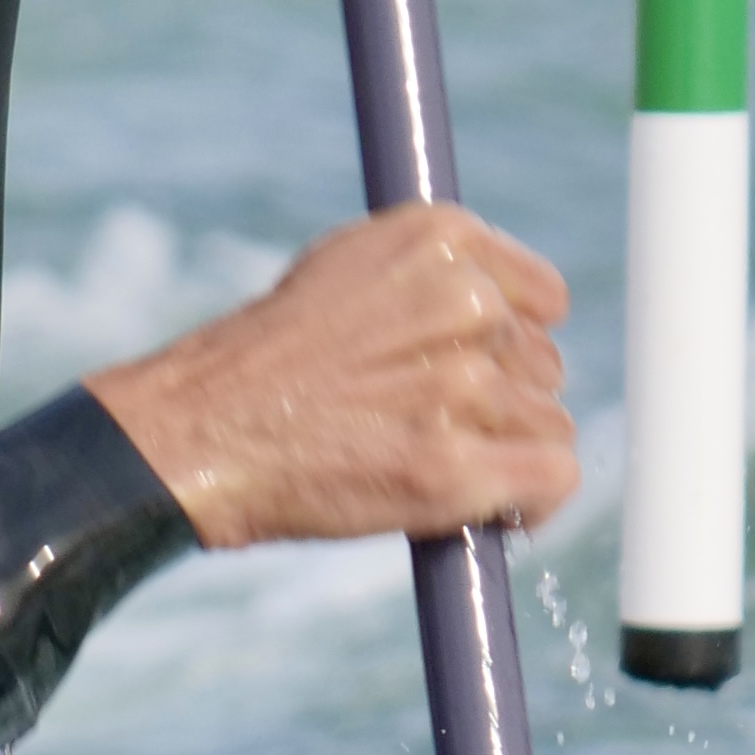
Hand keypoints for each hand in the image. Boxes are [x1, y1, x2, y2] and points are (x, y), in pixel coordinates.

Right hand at [85, 205, 577, 549]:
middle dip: (503, 404)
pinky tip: (494, 514)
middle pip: (544, 367)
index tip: (478, 375)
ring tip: (432, 468)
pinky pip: (554, 478)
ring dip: (507, 457)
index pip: (541, 298)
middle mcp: (462, 301)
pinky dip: (534, 504)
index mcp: (439, 240)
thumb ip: (429, 278)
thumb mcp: (345, 269)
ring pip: (550, 425)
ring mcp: (461, 386)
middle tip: (429, 432)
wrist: (199, 433)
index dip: (512, 346)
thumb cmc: (263, 363)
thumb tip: (505, 307)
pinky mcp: (454, 466)